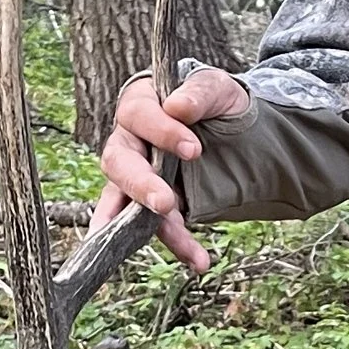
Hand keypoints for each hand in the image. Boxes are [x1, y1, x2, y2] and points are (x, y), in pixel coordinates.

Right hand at [92, 66, 251, 274]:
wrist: (230, 128)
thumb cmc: (214, 101)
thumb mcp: (216, 87)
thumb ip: (200, 92)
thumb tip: (177, 106)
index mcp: (139, 105)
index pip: (137, 115)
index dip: (161, 132)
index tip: (194, 149)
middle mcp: (129, 142)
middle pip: (118, 163)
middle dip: (140, 185)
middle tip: (165, 202)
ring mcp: (135, 176)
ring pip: (127, 202)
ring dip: (147, 225)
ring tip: (179, 245)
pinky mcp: (151, 204)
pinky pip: (153, 226)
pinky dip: (176, 243)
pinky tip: (197, 260)